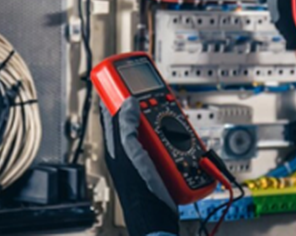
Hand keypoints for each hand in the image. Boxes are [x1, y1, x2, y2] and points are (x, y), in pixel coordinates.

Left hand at [101, 98, 178, 235]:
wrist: (158, 217)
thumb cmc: (138, 190)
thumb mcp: (129, 153)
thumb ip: (126, 127)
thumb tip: (129, 102)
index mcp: (116, 144)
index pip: (112, 112)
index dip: (117, 94)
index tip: (124, 78)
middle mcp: (129, 148)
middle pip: (138, 118)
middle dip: (149, 107)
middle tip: (158, 98)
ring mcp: (146, 155)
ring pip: (156, 129)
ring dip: (166, 123)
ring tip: (172, 121)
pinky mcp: (161, 163)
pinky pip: (170, 143)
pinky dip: (177, 139)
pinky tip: (183, 140)